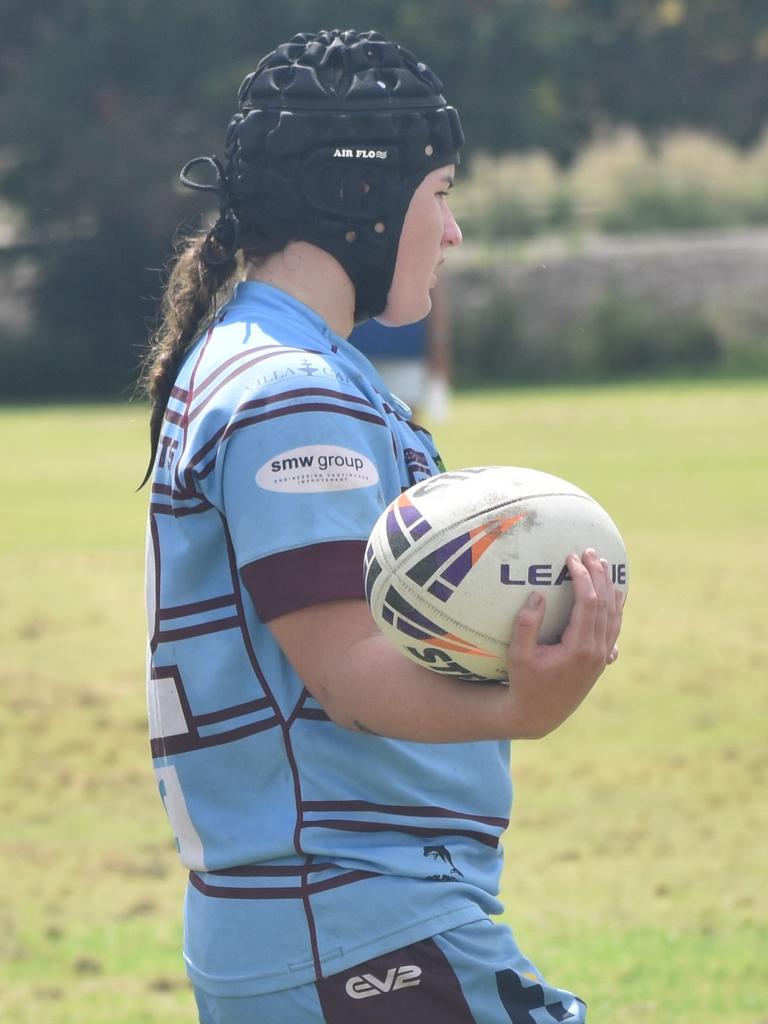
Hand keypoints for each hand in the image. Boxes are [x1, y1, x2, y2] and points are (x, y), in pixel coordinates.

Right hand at [503, 549, 624, 737]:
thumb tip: (538, 595)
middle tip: (589, 552)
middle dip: (598, 575)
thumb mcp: (518, 655)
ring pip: (613, 615)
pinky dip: (615, 607)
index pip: (587, 603)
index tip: (571, 558)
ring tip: (603, 565)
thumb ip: (526, 625)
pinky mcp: (602, 661)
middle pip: (605, 604)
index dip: (582, 577)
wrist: (541, 714)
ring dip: (609, 588)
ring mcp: (602, 657)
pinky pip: (614, 628)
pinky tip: (614, 595)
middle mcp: (596, 651)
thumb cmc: (525, 683)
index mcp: (579, 648)